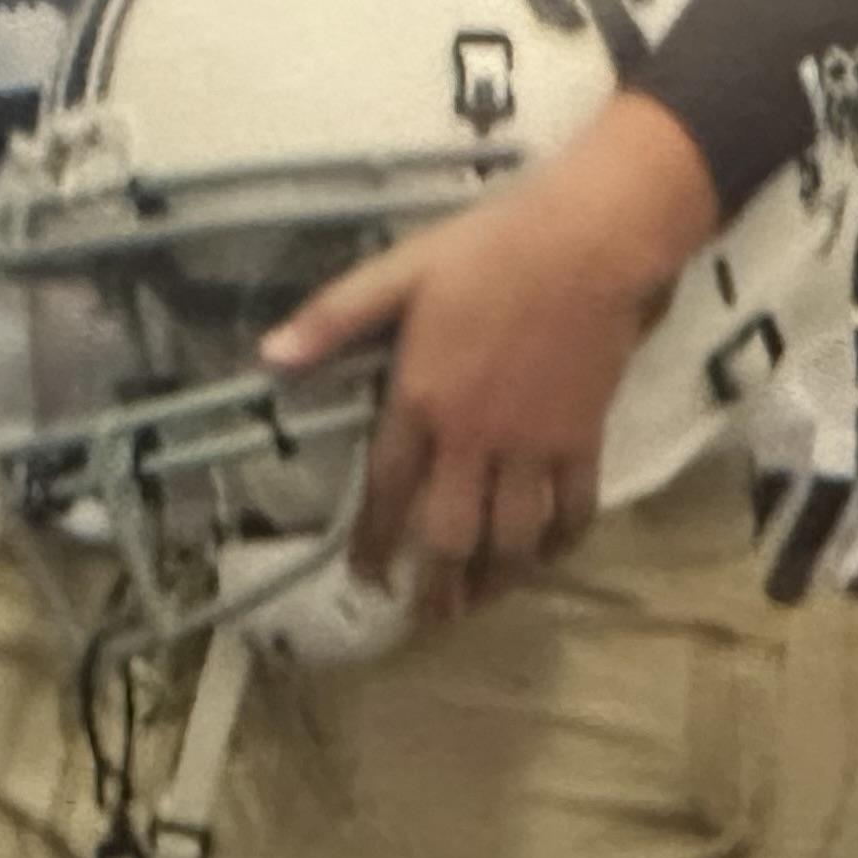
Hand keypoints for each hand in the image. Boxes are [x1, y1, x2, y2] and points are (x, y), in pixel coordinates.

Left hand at [265, 95, 713, 625]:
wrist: (589, 240)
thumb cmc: (488, 249)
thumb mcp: (399, 271)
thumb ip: (334, 319)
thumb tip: (268, 359)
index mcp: (420, 400)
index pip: (387, 492)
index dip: (374, 543)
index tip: (365, 580)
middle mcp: (474, 438)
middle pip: (452, 536)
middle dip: (436, 587)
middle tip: (425, 617)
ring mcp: (533, 445)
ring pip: (514, 538)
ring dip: (496, 580)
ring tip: (478, 604)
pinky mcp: (583, 440)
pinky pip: (573, 510)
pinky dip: (560, 543)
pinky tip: (546, 557)